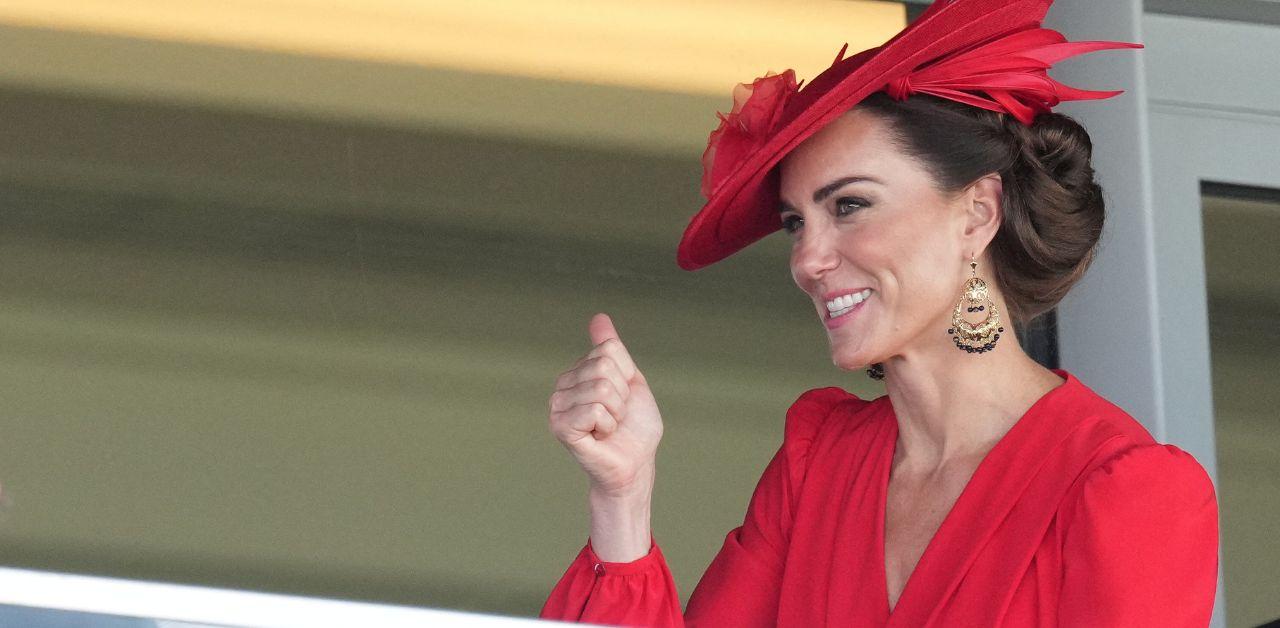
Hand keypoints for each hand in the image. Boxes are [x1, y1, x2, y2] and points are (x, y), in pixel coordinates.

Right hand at [549, 313, 662, 496]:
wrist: (634, 464)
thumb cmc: (634, 428)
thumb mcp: (631, 380)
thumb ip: (614, 350)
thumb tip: (599, 318)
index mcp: (578, 372)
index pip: (608, 349)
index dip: (626, 375)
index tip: (622, 398)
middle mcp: (562, 386)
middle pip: (604, 366)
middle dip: (622, 395)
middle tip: (616, 416)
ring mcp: (557, 406)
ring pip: (602, 387)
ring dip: (616, 412)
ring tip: (609, 427)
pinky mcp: (560, 426)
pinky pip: (595, 409)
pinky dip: (608, 425)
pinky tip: (600, 437)